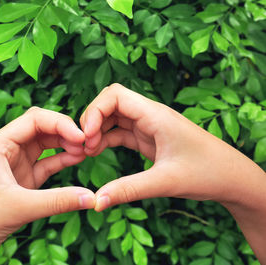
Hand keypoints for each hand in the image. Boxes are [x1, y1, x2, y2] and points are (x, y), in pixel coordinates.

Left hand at [0, 107, 94, 264]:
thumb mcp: (19, 207)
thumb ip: (57, 201)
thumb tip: (90, 198)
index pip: (35, 119)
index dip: (60, 124)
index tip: (80, 137)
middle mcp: (8, 148)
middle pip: (43, 127)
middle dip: (65, 132)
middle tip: (86, 143)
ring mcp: (17, 162)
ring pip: (47, 144)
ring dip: (66, 144)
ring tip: (85, 151)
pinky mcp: (24, 177)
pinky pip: (48, 162)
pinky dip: (63, 159)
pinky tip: (77, 159)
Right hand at [80, 84, 265, 260]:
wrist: (231, 178)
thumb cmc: (207, 173)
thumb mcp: (165, 182)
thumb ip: (128, 190)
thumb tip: (96, 202)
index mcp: (156, 115)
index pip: (115, 95)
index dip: (95, 111)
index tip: (86, 136)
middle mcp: (151, 115)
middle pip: (111, 103)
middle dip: (92, 120)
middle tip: (84, 146)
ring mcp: (149, 126)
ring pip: (114, 118)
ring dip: (97, 131)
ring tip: (86, 152)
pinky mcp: (149, 138)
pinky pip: (121, 133)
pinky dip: (106, 140)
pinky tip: (97, 153)